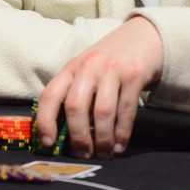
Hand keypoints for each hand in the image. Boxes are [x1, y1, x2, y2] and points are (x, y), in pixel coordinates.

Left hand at [36, 16, 163, 159]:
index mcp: (72, 67)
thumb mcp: (87, 69)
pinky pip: (126, 111)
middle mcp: (89, 66)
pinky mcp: (134, 75)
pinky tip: (120, 144)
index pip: (50, 95)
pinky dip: (122, 133)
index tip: (48, 142)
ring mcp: (112, 69)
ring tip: (105, 153)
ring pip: (102, 112)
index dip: (45, 121)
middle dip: (78, 136)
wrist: (144, 35)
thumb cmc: (111, 59)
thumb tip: (69, 134)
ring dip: (102, 139)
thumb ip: (77, 94)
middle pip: (75, 107)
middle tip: (84, 154)